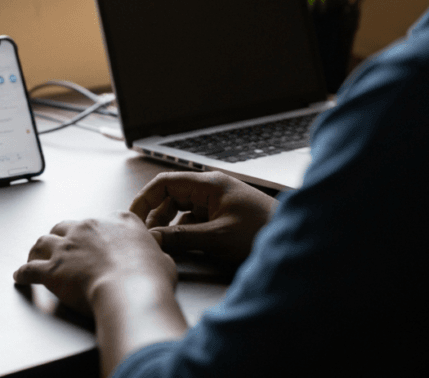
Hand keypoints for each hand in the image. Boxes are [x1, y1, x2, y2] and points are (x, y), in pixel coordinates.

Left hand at [13, 211, 176, 314]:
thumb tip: (155, 257)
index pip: (101, 222)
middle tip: (58, 247)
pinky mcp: (52, 269)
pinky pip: (30, 270)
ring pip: (43, 242)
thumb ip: (153, 252)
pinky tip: (19, 277)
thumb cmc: (150, 277)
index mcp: (117, 221)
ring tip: (34, 256)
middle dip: (59, 237)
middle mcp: (88, 228)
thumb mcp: (162, 257)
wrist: (131, 290)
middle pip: (65, 227)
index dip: (94, 233)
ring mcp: (67, 247)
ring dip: (37, 250)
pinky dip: (23, 274)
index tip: (93, 241)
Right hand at [130, 171, 276, 264]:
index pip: (164, 183)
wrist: (295, 241)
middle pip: (170, 196)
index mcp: (208, 184)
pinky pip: (194, 220)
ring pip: (181, 210)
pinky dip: (184, 231)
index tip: (133, 217)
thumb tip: (152, 239)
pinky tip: (182, 246)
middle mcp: (211, 189)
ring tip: (162, 243)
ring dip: (169, 225)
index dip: (145, 199)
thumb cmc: (261, 233)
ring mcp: (217, 202)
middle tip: (146, 236)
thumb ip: (181, 238)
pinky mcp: (223, 216)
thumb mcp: (217, 238)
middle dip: (156, 215)